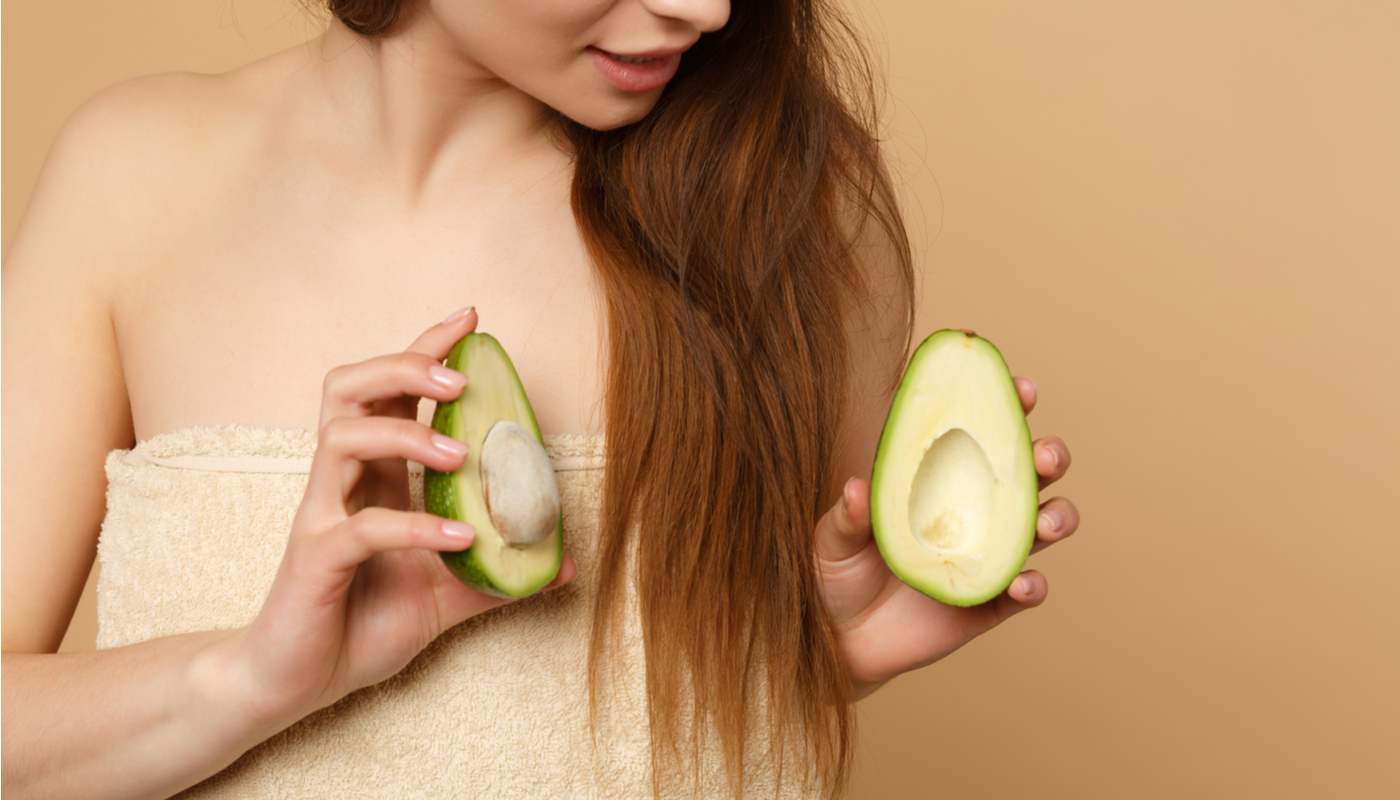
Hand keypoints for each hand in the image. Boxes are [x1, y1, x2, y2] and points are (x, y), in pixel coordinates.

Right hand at [222, 308, 576, 726]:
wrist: (296, 684)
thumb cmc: (362, 625)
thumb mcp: (446, 595)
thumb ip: (496, 573)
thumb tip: (564, 565)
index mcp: (373, 477)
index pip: (390, 392)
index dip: (424, 350)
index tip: (469, 319)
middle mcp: (342, 483)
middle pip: (349, 388)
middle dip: (403, 367)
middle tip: (458, 379)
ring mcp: (322, 515)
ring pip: (341, 437)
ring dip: (405, 434)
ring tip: (460, 455)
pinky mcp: (314, 559)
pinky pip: (360, 526)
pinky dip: (414, 525)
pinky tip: (460, 537)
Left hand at [814, 377, 1077, 692]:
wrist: (837, 642)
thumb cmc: (832, 575)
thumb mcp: (829, 542)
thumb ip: (847, 518)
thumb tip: (857, 488)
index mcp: (935, 480)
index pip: (977, 434)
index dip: (1005, 406)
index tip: (1022, 388)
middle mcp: (969, 512)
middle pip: (1026, 473)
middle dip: (1047, 456)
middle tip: (1044, 456)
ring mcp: (984, 557)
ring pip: (1041, 526)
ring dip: (1057, 516)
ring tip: (1046, 523)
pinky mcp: (989, 603)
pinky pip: (1026, 591)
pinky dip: (1034, 584)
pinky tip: (1020, 582)